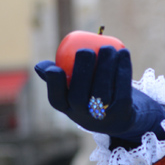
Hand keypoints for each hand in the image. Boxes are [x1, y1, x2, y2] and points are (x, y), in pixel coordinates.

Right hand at [35, 46, 164, 143]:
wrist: (120, 116)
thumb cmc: (89, 96)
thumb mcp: (73, 90)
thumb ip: (59, 77)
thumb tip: (41, 66)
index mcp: (66, 108)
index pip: (56, 99)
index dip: (54, 85)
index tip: (55, 68)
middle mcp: (83, 116)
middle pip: (79, 96)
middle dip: (82, 72)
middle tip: (86, 50)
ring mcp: (103, 116)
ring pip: (103, 92)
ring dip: (105, 68)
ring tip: (108, 48)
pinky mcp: (123, 111)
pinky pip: (122, 89)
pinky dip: (123, 70)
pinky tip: (123, 53)